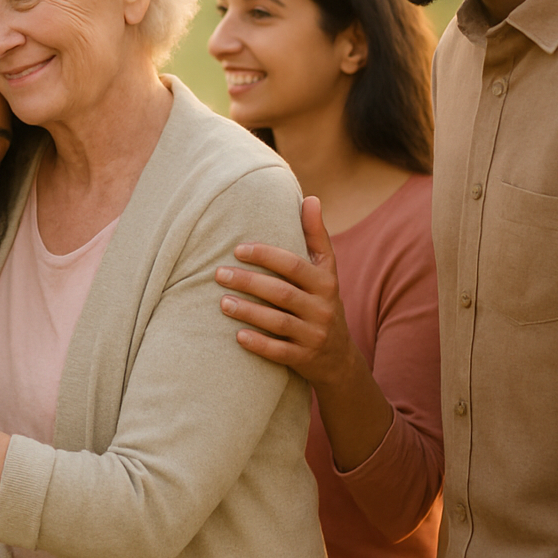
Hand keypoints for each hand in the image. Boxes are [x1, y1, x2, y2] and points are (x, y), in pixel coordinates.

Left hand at [215, 196, 359, 388]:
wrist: (339, 357)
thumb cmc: (322, 301)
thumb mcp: (326, 270)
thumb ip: (315, 236)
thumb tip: (311, 198)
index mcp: (325, 282)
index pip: (294, 265)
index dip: (266, 256)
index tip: (238, 249)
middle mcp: (323, 308)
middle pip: (282, 293)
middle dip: (248, 282)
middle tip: (218, 273)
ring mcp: (314, 335)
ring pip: (279, 322)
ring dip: (249, 311)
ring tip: (222, 302)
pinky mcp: (305, 359)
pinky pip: (281, 352)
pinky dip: (259, 344)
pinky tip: (237, 336)